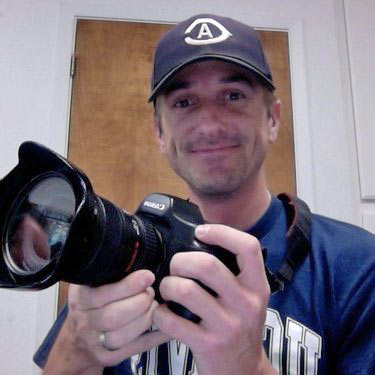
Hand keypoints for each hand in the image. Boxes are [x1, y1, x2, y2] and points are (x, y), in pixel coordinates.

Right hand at [44, 270, 169, 373]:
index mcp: (81, 299)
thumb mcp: (88, 283)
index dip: (128, 286)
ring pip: (122, 335)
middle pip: (112, 317)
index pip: (102, 294)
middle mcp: (85, 322)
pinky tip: (167, 325)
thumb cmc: (90, 304)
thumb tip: (135, 249)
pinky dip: (154, 337)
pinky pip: (135, 349)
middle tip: (151, 293)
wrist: (75, 340)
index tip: (148, 276)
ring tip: (154, 306)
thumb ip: (104, 270)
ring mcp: (96, 342)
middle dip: (139, 303)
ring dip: (145, 319)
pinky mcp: (109, 357)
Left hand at [152, 224, 276, 374]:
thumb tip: (200, 238)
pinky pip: (172, 319)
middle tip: (175, 267)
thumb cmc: (239, 326)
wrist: (243, 372)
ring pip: (185, 289)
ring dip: (167, 285)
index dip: (222, 232)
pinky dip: (160, 313)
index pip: (247, 247)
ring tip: (167, 289)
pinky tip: (164, 313)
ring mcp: (228, 326)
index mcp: (257, 286)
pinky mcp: (209, 345)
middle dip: (180, 261)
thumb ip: (233, 272)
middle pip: (206, 264)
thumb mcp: (247, 297)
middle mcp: (247, 304)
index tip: (201, 232)